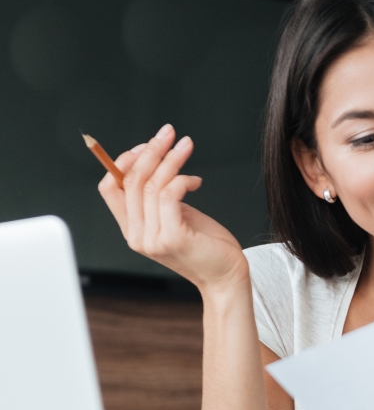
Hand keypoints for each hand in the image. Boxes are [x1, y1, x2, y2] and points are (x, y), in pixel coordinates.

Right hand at [97, 123, 246, 291]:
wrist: (227, 277)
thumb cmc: (207, 245)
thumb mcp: (177, 217)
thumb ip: (160, 198)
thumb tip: (155, 163)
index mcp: (132, 229)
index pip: (109, 188)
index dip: (123, 162)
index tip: (147, 145)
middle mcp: (136, 235)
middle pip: (131, 181)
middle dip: (150, 151)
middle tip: (168, 133)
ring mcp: (152, 239)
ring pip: (151, 184)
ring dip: (171, 159)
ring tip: (186, 145)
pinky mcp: (173, 237)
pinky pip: (169, 195)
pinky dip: (182, 179)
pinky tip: (196, 181)